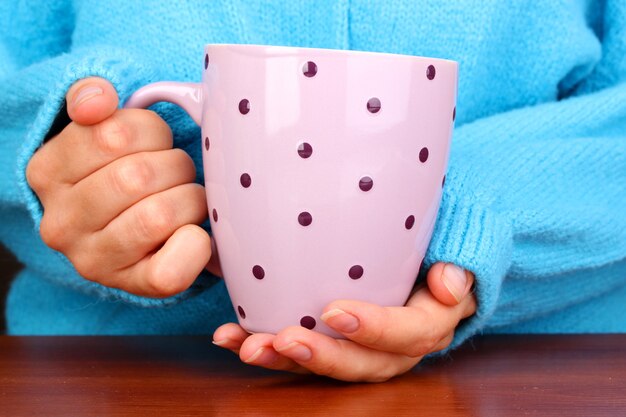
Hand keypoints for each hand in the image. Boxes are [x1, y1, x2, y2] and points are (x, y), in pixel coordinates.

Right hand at [26, 77, 219, 296]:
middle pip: (139, 176)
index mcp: (47, 173)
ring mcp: (94, 261)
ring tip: (185, 199)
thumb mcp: (98, 129)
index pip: (114, 133)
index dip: (153, 132)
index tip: (154, 143)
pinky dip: (196, 245)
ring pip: (160, 216)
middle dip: (176, 165)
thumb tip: (98, 100)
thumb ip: (91, 99)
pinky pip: (172, 270)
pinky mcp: (133, 287)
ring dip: (190, 199)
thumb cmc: (119, 170)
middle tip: (177, 173)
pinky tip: (192, 232)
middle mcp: (61, 223)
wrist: (122, 230)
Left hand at [213, 262, 475, 381]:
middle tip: (283, 340)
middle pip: (363, 363)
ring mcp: (361, 347)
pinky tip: (231, 336)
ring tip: (248, 347)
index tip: (334, 311)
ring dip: (285, 359)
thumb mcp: (458, 243)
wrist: (425, 253)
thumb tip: (449, 285)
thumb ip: (457, 260)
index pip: (408, 333)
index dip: (374, 329)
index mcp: (429, 322)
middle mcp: (395, 346)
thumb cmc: (438, 244)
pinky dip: (267, 344)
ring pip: (327, 364)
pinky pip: (302, 350)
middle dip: (321, 356)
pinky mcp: (333, 341)